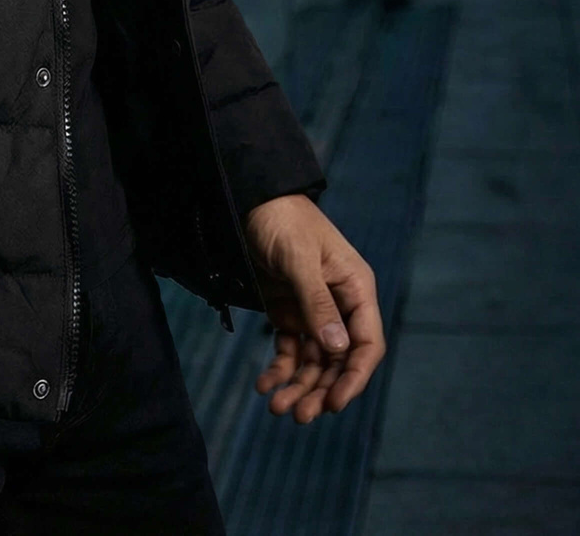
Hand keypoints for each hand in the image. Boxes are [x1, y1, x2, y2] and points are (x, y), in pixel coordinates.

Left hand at [242, 193, 385, 423]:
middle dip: (321, 390)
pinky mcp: (288, 312)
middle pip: (338, 361)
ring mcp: (314, 311)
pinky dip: (279, 369)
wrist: (249, 199)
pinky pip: (290, 349)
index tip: (335, 404)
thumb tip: (339, 350)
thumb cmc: (282, 221)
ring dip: (298, 386)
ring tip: (276, 408)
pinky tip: (264, 385)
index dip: (354, 377)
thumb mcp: (299, 259)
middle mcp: (340, 305)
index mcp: (356, 289)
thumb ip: (317, 303)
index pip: (366, 344)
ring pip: (313, 361)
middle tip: (298, 415)